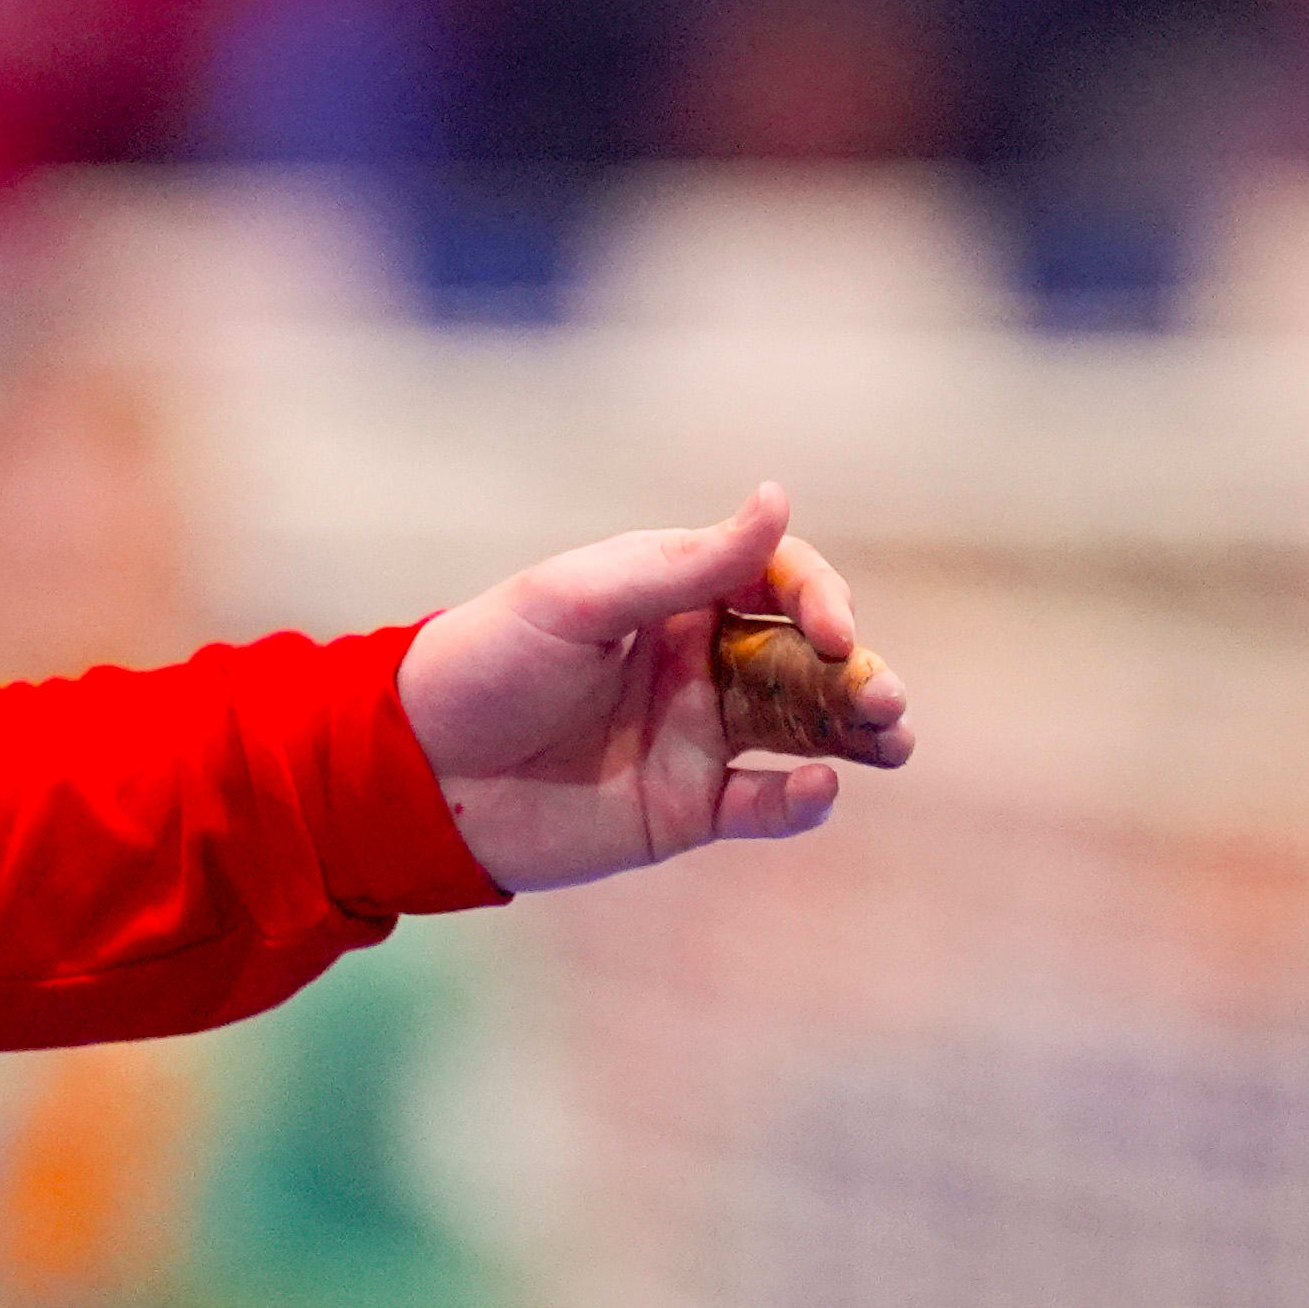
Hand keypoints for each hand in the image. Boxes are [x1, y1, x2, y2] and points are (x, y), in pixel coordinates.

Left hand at [399, 482, 911, 891]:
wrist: (416, 775)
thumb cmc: (486, 663)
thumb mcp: (579, 601)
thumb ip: (686, 564)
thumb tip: (778, 498)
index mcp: (675, 595)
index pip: (777, 581)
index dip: (817, 597)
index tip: (830, 631)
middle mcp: (698, 661)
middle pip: (805, 659)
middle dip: (856, 672)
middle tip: (886, 696)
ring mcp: (698, 737)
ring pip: (803, 730)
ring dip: (855, 731)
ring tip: (892, 739)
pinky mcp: (686, 809)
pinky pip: (762, 804)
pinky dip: (800, 801)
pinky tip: (818, 791)